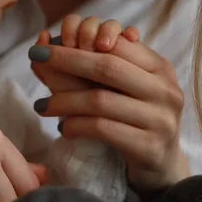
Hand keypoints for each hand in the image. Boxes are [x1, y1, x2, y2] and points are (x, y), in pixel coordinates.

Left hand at [29, 16, 188, 191]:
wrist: (160, 163)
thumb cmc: (133, 116)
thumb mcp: (122, 86)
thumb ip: (94, 61)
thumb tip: (45, 38)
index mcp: (159, 67)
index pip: (118, 44)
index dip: (82, 39)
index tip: (48, 44)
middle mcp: (165, 90)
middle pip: (108, 67)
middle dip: (67, 60)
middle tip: (36, 58)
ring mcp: (160, 119)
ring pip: (100, 100)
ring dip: (63, 101)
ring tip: (42, 105)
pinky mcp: (150, 146)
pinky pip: (102, 129)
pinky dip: (76, 125)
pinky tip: (63, 128)